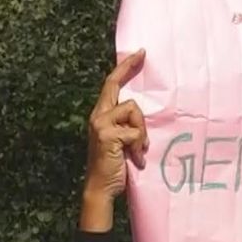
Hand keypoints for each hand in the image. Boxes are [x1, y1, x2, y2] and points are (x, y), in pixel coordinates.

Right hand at [82, 50, 147, 226]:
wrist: (102, 187)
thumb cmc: (116, 166)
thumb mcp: (123, 141)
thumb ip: (128, 125)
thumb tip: (144, 117)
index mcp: (101, 115)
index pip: (111, 85)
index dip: (123, 68)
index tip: (138, 54)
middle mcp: (98, 115)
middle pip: (116, 86)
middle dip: (128, 68)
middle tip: (143, 54)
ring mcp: (100, 124)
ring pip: (133, 110)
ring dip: (141, 131)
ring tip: (138, 149)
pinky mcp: (108, 135)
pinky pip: (135, 131)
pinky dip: (139, 145)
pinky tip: (136, 158)